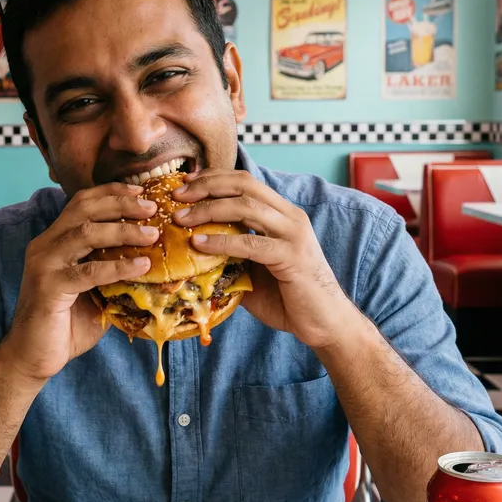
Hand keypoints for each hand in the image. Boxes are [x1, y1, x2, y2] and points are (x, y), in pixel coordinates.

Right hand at [1, 183, 157, 383]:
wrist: (32, 358)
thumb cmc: (66, 324)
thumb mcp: (95, 291)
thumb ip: (113, 271)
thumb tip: (155, 260)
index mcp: (54, 240)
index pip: (81, 202)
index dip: (111, 193)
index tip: (142, 192)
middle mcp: (45, 245)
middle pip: (84, 208)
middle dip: (121, 204)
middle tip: (152, 208)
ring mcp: (44, 264)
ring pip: (85, 233)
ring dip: (123, 231)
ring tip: (153, 235)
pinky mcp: (48, 287)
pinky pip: (88, 271)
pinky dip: (118, 266)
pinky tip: (141, 266)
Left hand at [172, 169, 361, 351]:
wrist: (324, 324)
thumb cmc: (287, 298)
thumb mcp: (253, 269)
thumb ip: (230, 254)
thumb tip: (190, 251)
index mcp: (282, 213)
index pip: (245, 181)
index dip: (213, 177)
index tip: (184, 185)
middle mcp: (290, 216)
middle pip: (244, 185)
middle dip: (206, 186)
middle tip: (177, 196)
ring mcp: (293, 234)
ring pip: (246, 207)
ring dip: (208, 209)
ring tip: (181, 218)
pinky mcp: (292, 257)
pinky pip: (251, 243)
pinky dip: (221, 241)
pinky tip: (199, 244)